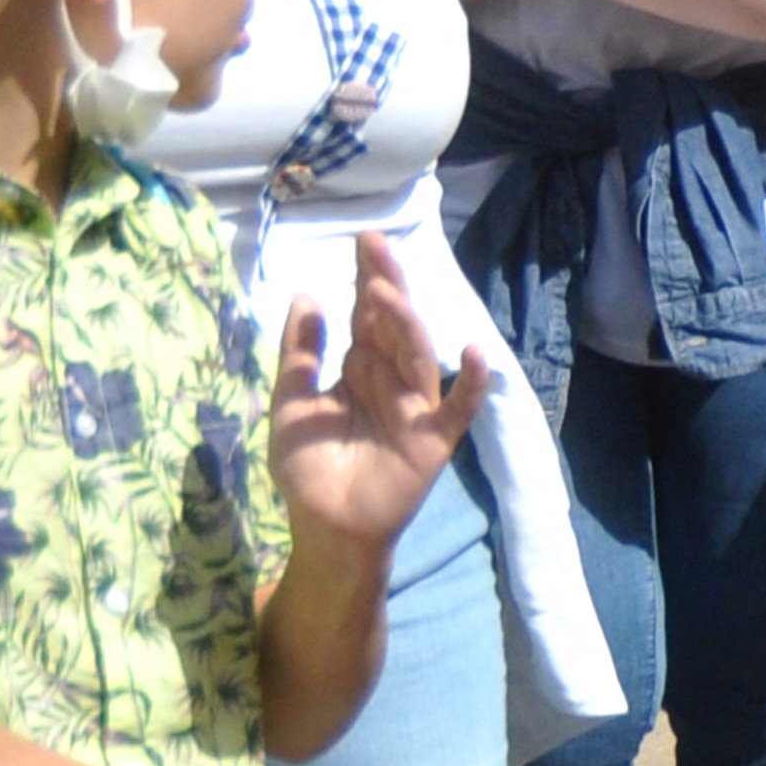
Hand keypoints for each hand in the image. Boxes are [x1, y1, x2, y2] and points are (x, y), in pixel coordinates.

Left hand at [270, 239, 486, 553]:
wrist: (325, 525)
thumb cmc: (309, 467)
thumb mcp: (291, 403)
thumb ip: (299, 354)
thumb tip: (308, 297)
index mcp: (360, 369)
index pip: (366, 316)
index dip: (365, 279)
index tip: (363, 240)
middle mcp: (392, 380)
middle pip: (394, 326)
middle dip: (385, 285)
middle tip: (374, 246)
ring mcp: (416, 407)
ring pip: (418, 357)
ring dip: (406, 324)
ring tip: (384, 294)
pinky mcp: (434, 439)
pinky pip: (458, 408)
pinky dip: (471, 383)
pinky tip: (474, 353)